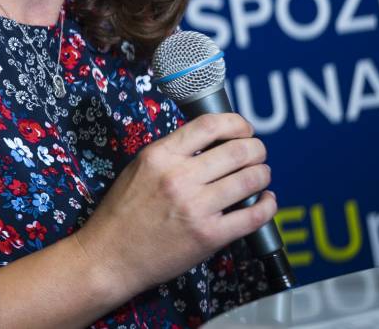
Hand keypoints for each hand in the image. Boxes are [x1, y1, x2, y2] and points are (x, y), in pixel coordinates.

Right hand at [75, 113, 275, 298]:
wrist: (110, 256)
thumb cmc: (122, 213)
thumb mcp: (139, 168)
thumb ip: (172, 153)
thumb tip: (211, 143)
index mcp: (160, 156)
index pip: (209, 125)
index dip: (236, 123)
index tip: (243, 129)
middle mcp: (179, 178)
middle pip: (237, 150)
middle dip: (256, 148)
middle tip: (257, 152)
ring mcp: (195, 208)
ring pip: (250, 180)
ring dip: (263, 173)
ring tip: (261, 174)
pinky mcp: (209, 236)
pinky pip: (253, 216)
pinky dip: (268, 205)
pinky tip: (266, 200)